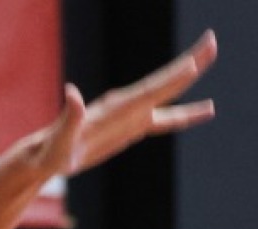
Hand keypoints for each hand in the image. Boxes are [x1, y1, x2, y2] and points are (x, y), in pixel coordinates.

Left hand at [10, 31, 217, 177]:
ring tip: (211, 60)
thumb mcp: (59, 140)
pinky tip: (206, 111)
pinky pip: (167, 120)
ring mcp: (131, 115)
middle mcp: (126, 105)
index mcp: (114, 107)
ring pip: (169, 97)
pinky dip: (187, 114)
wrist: (45, 157)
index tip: (194, 65)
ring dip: (190, 79)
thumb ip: (69, 117)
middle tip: (212, 42)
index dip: (171, 79)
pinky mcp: (133, 128)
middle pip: (164, 83)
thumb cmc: (51, 151)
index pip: (149, 91)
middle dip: (190, 63)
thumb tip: (72, 93)